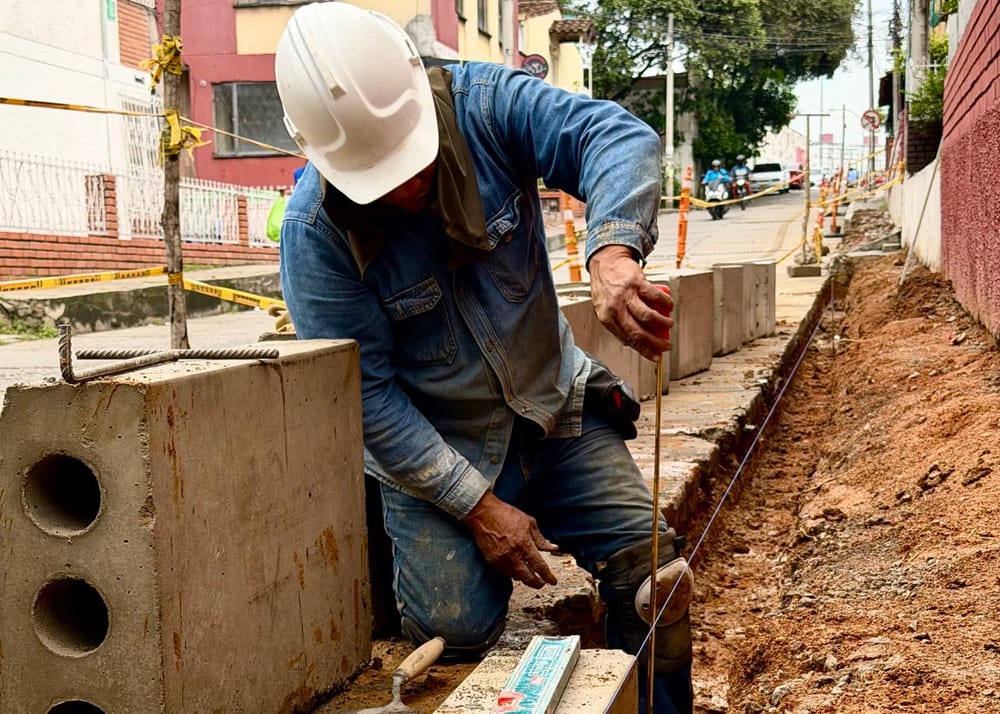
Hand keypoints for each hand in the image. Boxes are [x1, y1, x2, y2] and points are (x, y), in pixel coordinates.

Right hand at [461, 491, 558, 588]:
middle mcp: (513, 555)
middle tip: (542, 583)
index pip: (539, 566)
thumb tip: (553, 548)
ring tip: (531, 576)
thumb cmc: (506, 514)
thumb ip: (541, 539)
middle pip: (528, 578)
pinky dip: (513, 573)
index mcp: (524, 544)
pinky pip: (506, 573)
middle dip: (537, 583)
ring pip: (516, 577)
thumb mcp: (529, 523)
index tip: (553, 581)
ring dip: (525, 578)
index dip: (548, 577)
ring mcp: (501, 560)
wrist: (483, 514)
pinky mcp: (492, 561)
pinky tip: (518, 570)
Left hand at [588, 245, 673, 360]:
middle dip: (656, 342)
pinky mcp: (637, 282)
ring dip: (662, 323)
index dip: (644, 350)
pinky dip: (665, 303)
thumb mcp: (606, 309)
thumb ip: (619, 324)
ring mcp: (626, 295)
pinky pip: (655, 296)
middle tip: (666, 345)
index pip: (627, 339)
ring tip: (668, 324)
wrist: (606, 262)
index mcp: (607, 318)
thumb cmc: (606, 286)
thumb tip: (636, 342)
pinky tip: (668, 306)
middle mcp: (615, 307)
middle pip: (638, 331)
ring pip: (648, 316)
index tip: (655, 356)